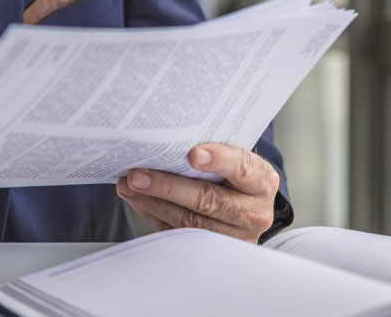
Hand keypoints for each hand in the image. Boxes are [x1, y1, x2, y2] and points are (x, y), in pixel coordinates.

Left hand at [115, 143, 280, 242]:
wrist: (248, 208)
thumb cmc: (236, 176)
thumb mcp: (237, 161)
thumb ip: (214, 152)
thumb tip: (167, 141)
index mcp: (261, 181)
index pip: (242, 168)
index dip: (218, 160)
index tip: (193, 154)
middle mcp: (252, 212)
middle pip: (208, 201)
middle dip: (168, 186)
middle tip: (137, 175)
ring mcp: (233, 236)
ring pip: (189, 222)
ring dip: (153, 202)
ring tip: (129, 186)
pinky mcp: (212, 250)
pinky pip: (178, 233)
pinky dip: (153, 214)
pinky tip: (137, 200)